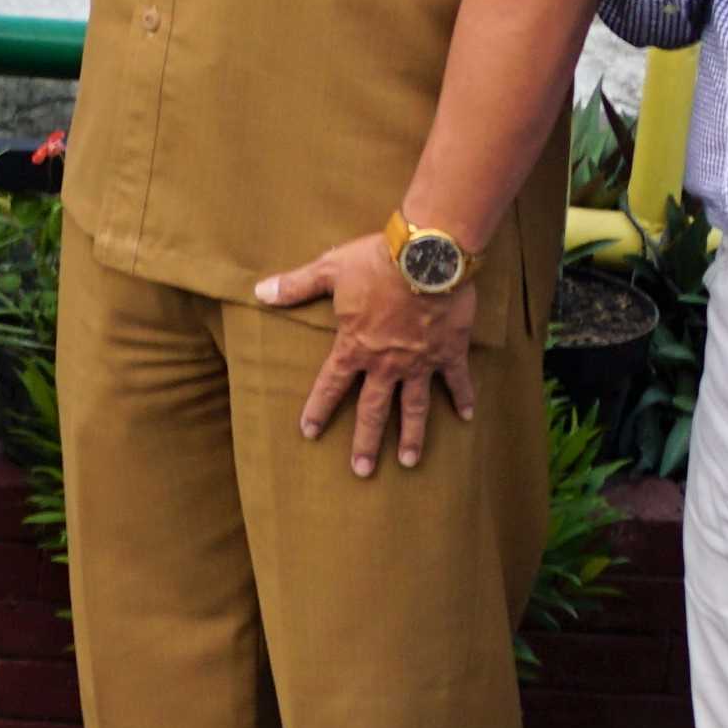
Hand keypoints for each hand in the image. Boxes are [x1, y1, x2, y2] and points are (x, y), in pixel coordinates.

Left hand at [253, 229, 477, 475]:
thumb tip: (260, 292)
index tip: (309, 433)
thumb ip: (296, 285)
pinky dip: (463, 398)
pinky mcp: (449, 351)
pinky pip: (458, 381)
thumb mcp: (329, 269)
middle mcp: (387, 363)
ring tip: (410, 462)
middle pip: (373, 411)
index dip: (318, 408)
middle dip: (366, 442)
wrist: (427, 256)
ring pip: (414, 408)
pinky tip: (467, 417)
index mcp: (355, 347)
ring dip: (412, 436)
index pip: (331, 385)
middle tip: (362, 471)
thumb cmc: (375, 262)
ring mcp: (420, 361)